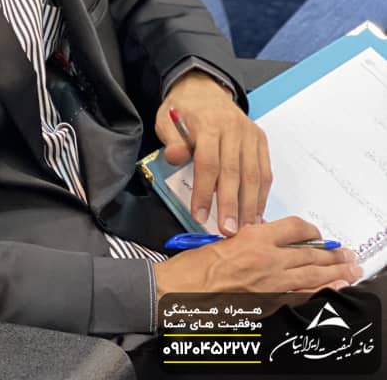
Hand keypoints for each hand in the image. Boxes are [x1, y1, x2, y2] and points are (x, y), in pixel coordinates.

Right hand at [154, 218, 362, 298]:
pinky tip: (330, 290)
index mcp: (254, 237)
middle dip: (331, 255)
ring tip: (349, 270)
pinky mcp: (268, 302)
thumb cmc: (195, 265)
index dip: (310, 231)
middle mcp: (267, 258)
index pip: (295, 228)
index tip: (316, 235)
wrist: (181, 291)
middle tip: (346, 254)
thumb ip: (249, 237)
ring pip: (311, 276)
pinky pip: (301, 296)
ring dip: (333, 273)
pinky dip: (319, 292)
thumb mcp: (223, 238)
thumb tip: (267, 237)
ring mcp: (270, 283)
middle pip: (309, 254)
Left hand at [156, 70, 271, 234]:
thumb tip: (176, 157)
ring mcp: (250, 134)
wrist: (204, 88)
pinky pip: (264, 170)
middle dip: (231, 204)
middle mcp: (233, 128)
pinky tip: (256, 213)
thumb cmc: (184, 109)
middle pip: (234, 171)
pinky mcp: (260, 140)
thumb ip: (171, 140)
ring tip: (245, 229)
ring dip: (250, 205)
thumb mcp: (166, 119)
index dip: (204, 191)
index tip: (199, 215)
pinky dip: (262, 194)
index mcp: (208, 123)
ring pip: (253, 174)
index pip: (208, 162)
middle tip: (228, 231)